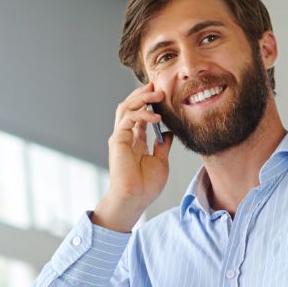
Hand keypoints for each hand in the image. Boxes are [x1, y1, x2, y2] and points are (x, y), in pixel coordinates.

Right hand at [94, 83, 173, 232]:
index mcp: (135, 141)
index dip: (149, 102)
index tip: (162, 95)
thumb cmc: (146, 186)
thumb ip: (162, 145)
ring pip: (126, 108)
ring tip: (157, 94)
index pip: (139, 114)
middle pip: (130, 106)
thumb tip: (170, 132)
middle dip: (143, 94)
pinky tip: (155, 117)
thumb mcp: (161, 161)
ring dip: (141, 98)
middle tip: (158, 87)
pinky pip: (128, 119)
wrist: (135, 199)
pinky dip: (141, 114)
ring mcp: (120, 137)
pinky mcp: (117, 140)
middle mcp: (125, 136)